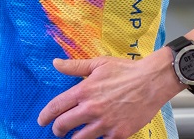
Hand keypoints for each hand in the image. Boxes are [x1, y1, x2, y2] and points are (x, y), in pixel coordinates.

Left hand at [37, 54, 177, 138]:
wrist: (152, 82)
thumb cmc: (126, 71)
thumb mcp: (98, 64)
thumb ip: (74, 66)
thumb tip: (55, 63)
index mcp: (84, 91)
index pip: (56, 106)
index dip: (45, 116)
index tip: (41, 120)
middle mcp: (91, 109)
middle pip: (64, 125)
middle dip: (57, 129)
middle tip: (57, 130)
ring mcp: (105, 123)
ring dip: (73, 138)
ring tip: (72, 137)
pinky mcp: (118, 134)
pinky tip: (94, 137)